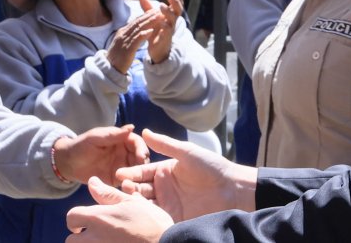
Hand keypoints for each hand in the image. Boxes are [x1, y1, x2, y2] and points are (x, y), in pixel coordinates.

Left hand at [53, 125, 149, 185]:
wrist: (68, 164)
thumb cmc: (81, 146)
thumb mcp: (95, 138)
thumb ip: (113, 135)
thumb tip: (132, 127)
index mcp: (122, 140)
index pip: (137, 143)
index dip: (142, 149)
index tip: (142, 157)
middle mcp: (126, 153)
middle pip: (141, 158)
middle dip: (143, 165)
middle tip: (142, 173)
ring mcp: (123, 167)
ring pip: (137, 171)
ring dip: (139, 177)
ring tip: (135, 183)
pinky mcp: (118, 181)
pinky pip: (128, 183)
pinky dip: (131, 186)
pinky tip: (129, 190)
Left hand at [65, 177, 172, 241]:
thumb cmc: (152, 223)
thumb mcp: (131, 203)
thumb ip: (108, 194)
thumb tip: (92, 182)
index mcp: (99, 218)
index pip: (71, 218)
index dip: (77, 218)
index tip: (87, 221)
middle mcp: (95, 238)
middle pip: (71, 241)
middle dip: (79, 237)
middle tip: (95, 235)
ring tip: (106, 241)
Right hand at [107, 13, 160, 74]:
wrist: (108, 70)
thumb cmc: (116, 59)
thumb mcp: (122, 44)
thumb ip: (128, 37)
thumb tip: (135, 31)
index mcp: (122, 33)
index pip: (135, 21)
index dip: (145, 16)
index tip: (154, 11)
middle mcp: (123, 35)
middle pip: (137, 22)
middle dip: (148, 16)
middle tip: (158, 10)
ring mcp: (124, 41)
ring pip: (138, 29)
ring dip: (149, 22)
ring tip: (158, 17)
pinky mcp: (127, 50)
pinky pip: (136, 40)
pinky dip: (144, 35)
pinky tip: (151, 31)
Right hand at [116, 128, 255, 222]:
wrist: (232, 188)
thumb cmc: (211, 166)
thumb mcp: (186, 152)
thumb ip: (165, 144)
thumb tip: (144, 131)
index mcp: (165, 171)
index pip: (142, 172)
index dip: (131, 173)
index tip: (119, 174)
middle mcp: (164, 188)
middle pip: (141, 189)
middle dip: (130, 188)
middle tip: (122, 187)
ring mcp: (169, 204)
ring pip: (146, 204)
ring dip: (136, 202)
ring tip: (128, 199)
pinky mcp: (175, 218)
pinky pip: (158, 218)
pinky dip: (148, 217)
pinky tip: (140, 215)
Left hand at [139, 0, 182, 64]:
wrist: (157, 49)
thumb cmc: (157, 31)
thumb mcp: (152, 18)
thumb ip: (148, 8)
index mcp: (170, 16)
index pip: (177, 5)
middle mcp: (172, 22)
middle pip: (178, 10)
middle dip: (175, 2)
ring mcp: (170, 30)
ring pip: (172, 20)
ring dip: (168, 12)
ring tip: (161, 5)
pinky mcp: (165, 38)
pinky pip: (167, 32)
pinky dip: (165, 27)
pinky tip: (161, 22)